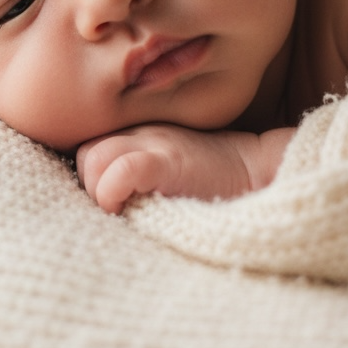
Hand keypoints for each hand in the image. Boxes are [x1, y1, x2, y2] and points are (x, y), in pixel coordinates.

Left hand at [76, 123, 287, 214]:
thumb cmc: (216, 182)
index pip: (88, 151)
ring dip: (100, 193)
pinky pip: (122, 169)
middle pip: (84, 154)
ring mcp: (156, 144)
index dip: (91, 182)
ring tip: (126, 213)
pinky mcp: (170, 161)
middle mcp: (143, 133)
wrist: (263, 171)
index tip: (110, 205)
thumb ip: (137, 173)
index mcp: (140, 135)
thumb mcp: (170, 169)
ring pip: (93, 159)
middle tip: (117, 211)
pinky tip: (129, 208)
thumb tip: (104, 206)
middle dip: (90, 188)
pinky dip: (113, 191)